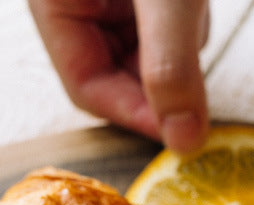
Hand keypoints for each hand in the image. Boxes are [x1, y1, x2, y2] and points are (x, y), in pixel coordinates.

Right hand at [28, 0, 209, 151]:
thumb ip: (171, 66)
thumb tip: (184, 142)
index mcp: (55, 2)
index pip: (87, 86)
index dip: (135, 113)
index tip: (180, 130)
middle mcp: (77, 3)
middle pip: (117, 75)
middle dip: (162, 78)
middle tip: (198, 76)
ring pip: (146, 52)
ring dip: (181, 46)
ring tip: (191, 7)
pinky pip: (164, 27)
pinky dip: (188, 22)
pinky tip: (195, 1)